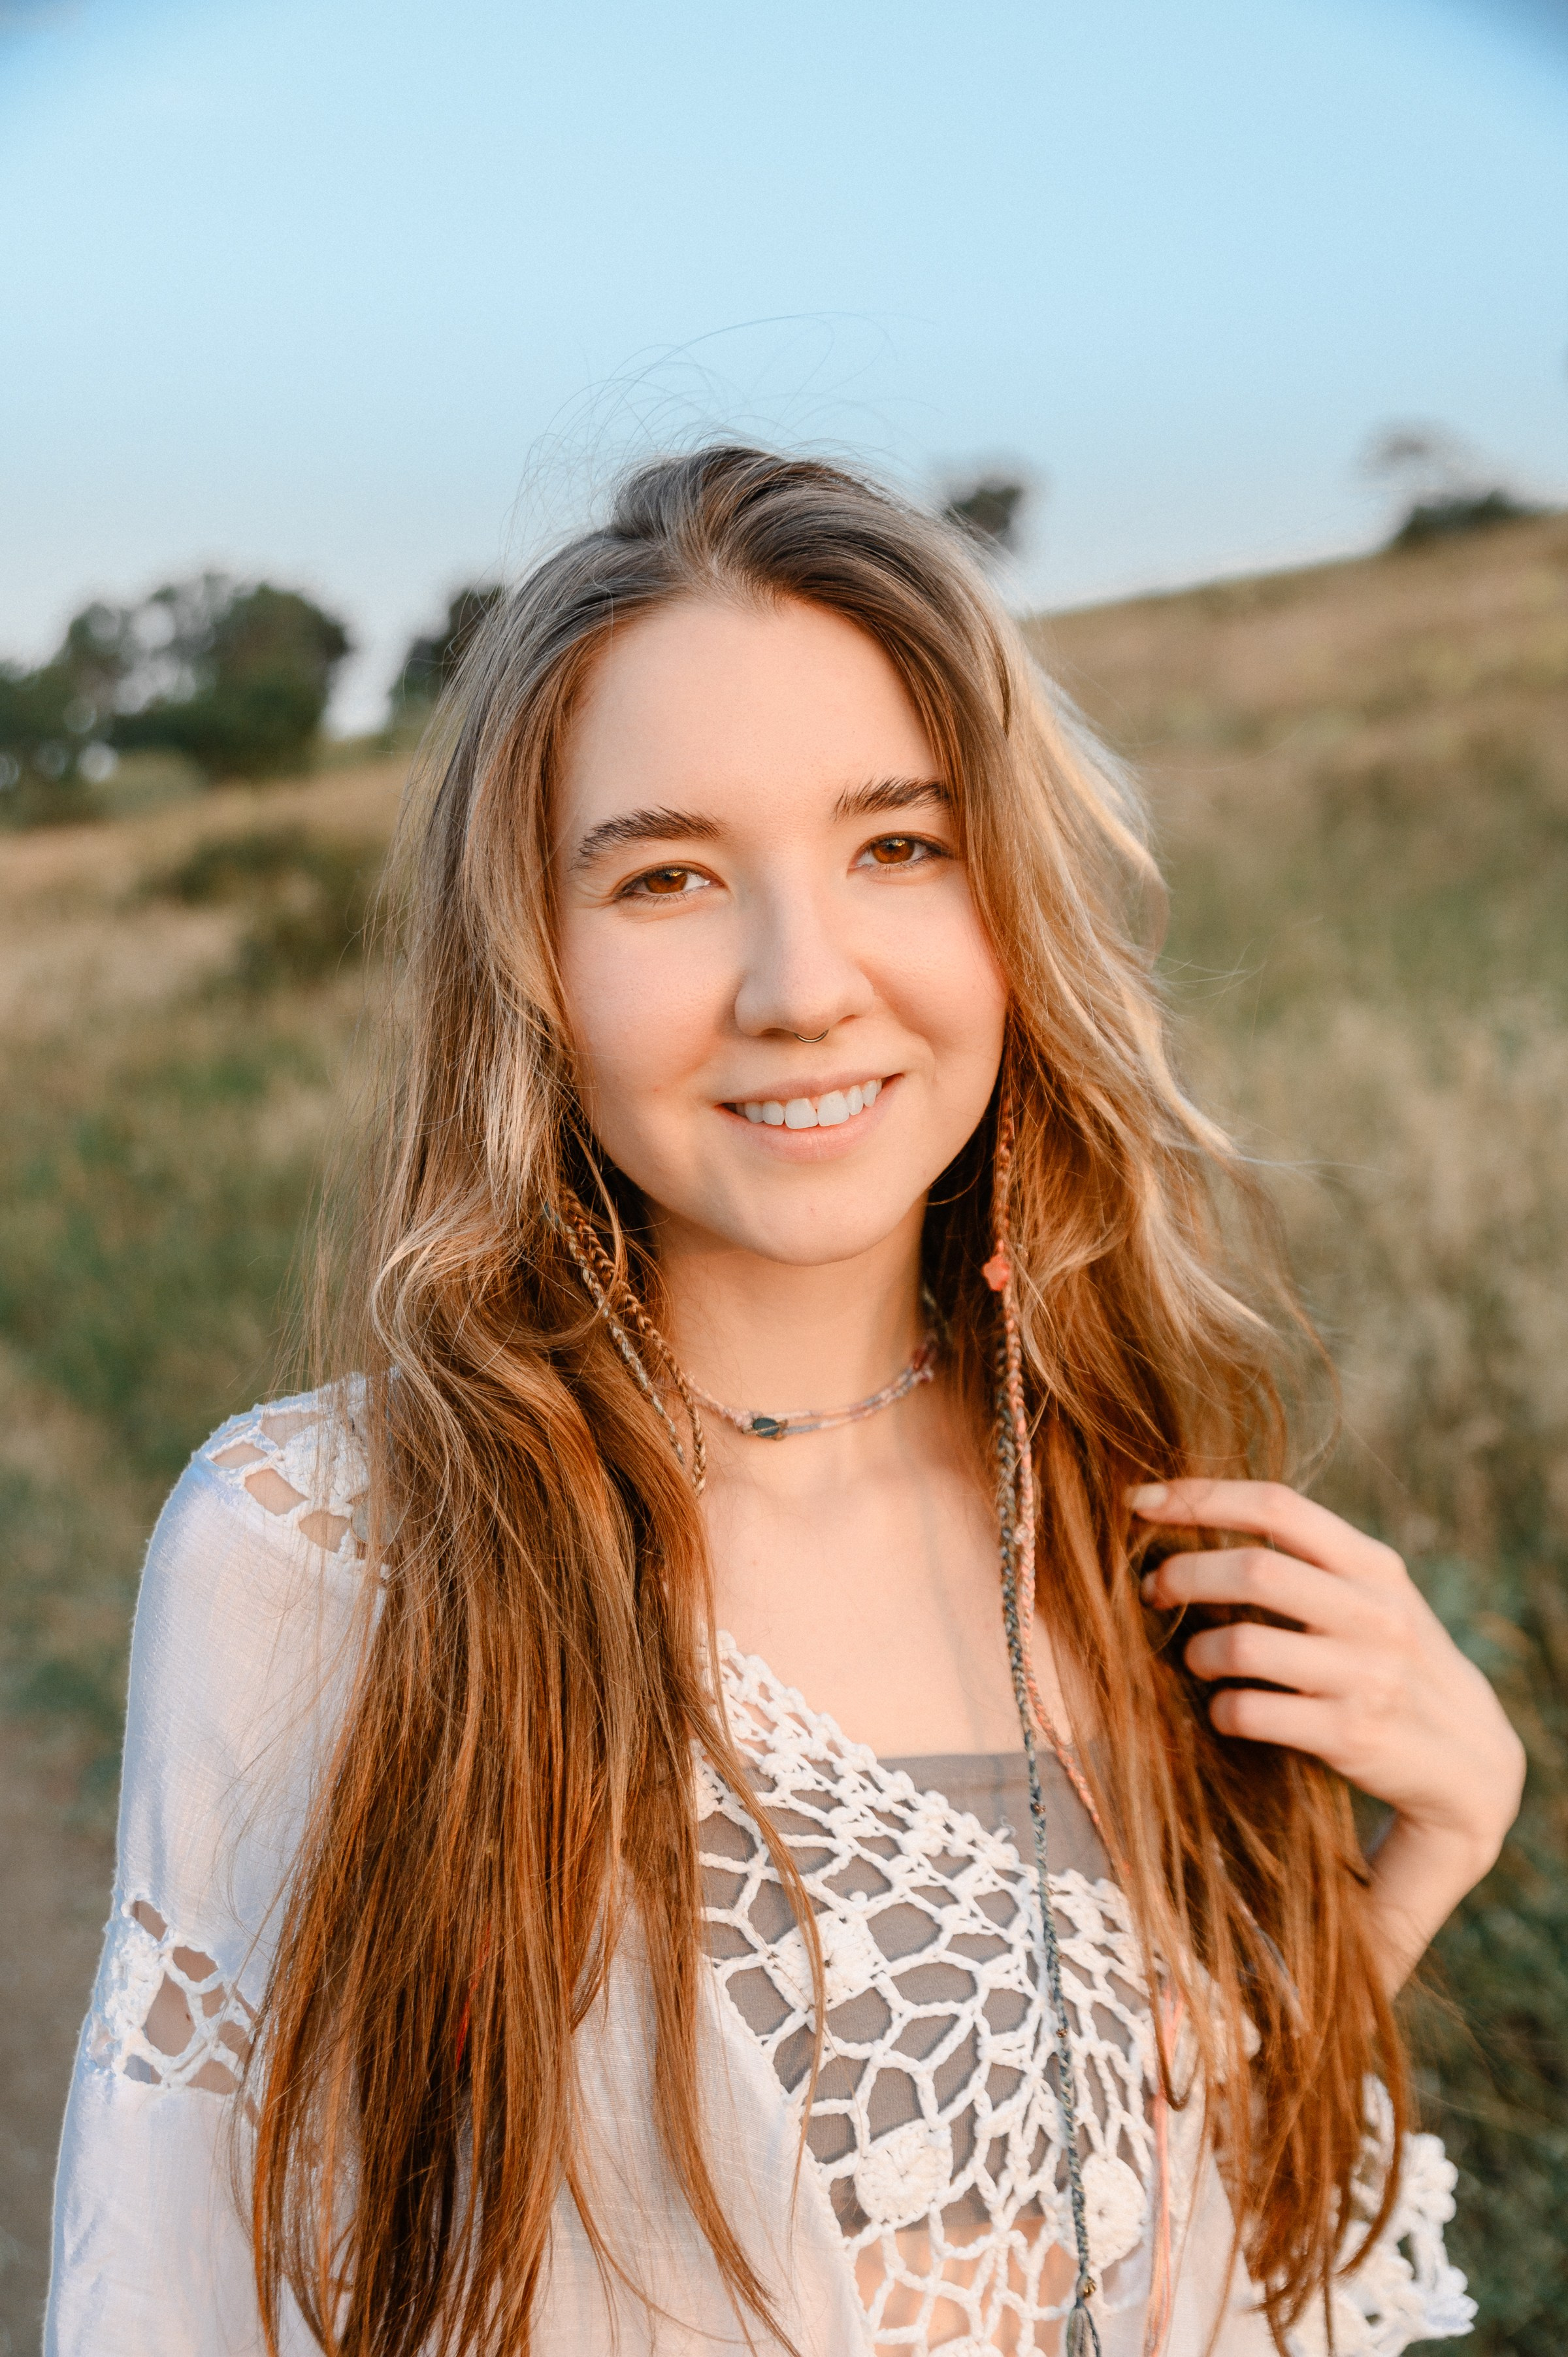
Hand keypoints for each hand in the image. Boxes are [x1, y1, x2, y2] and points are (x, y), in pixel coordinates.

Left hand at [1131, 1478, 1525, 1987]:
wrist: (1470, 1762)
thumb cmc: (1392, 1661)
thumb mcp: (1373, 1597)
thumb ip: (1309, 1559)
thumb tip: (1198, 1514)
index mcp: (1373, 1565)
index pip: (1276, 1506)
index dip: (1200, 1497)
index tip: (1140, 1500)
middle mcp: (1374, 1613)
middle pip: (1252, 1570)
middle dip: (1183, 1574)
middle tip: (1153, 1588)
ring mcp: (1366, 1676)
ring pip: (1242, 1644)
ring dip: (1197, 1651)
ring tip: (1196, 1658)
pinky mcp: (1351, 1736)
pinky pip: (1251, 1712)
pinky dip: (1221, 1709)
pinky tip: (1225, 1710)